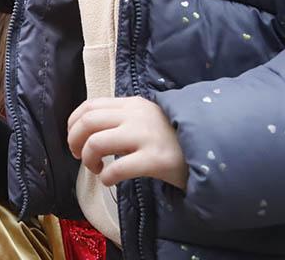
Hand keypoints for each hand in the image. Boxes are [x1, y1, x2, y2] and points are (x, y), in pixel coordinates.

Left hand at [67, 97, 187, 189]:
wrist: (211, 154)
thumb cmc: (174, 140)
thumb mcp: (147, 120)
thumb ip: (122, 119)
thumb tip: (89, 132)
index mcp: (133, 104)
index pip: (90, 105)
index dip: (73, 123)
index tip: (74, 139)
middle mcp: (137, 116)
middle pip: (88, 122)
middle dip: (75, 141)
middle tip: (79, 156)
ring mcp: (146, 136)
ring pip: (97, 142)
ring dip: (88, 159)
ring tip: (96, 169)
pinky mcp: (156, 159)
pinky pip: (118, 168)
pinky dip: (106, 177)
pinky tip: (109, 181)